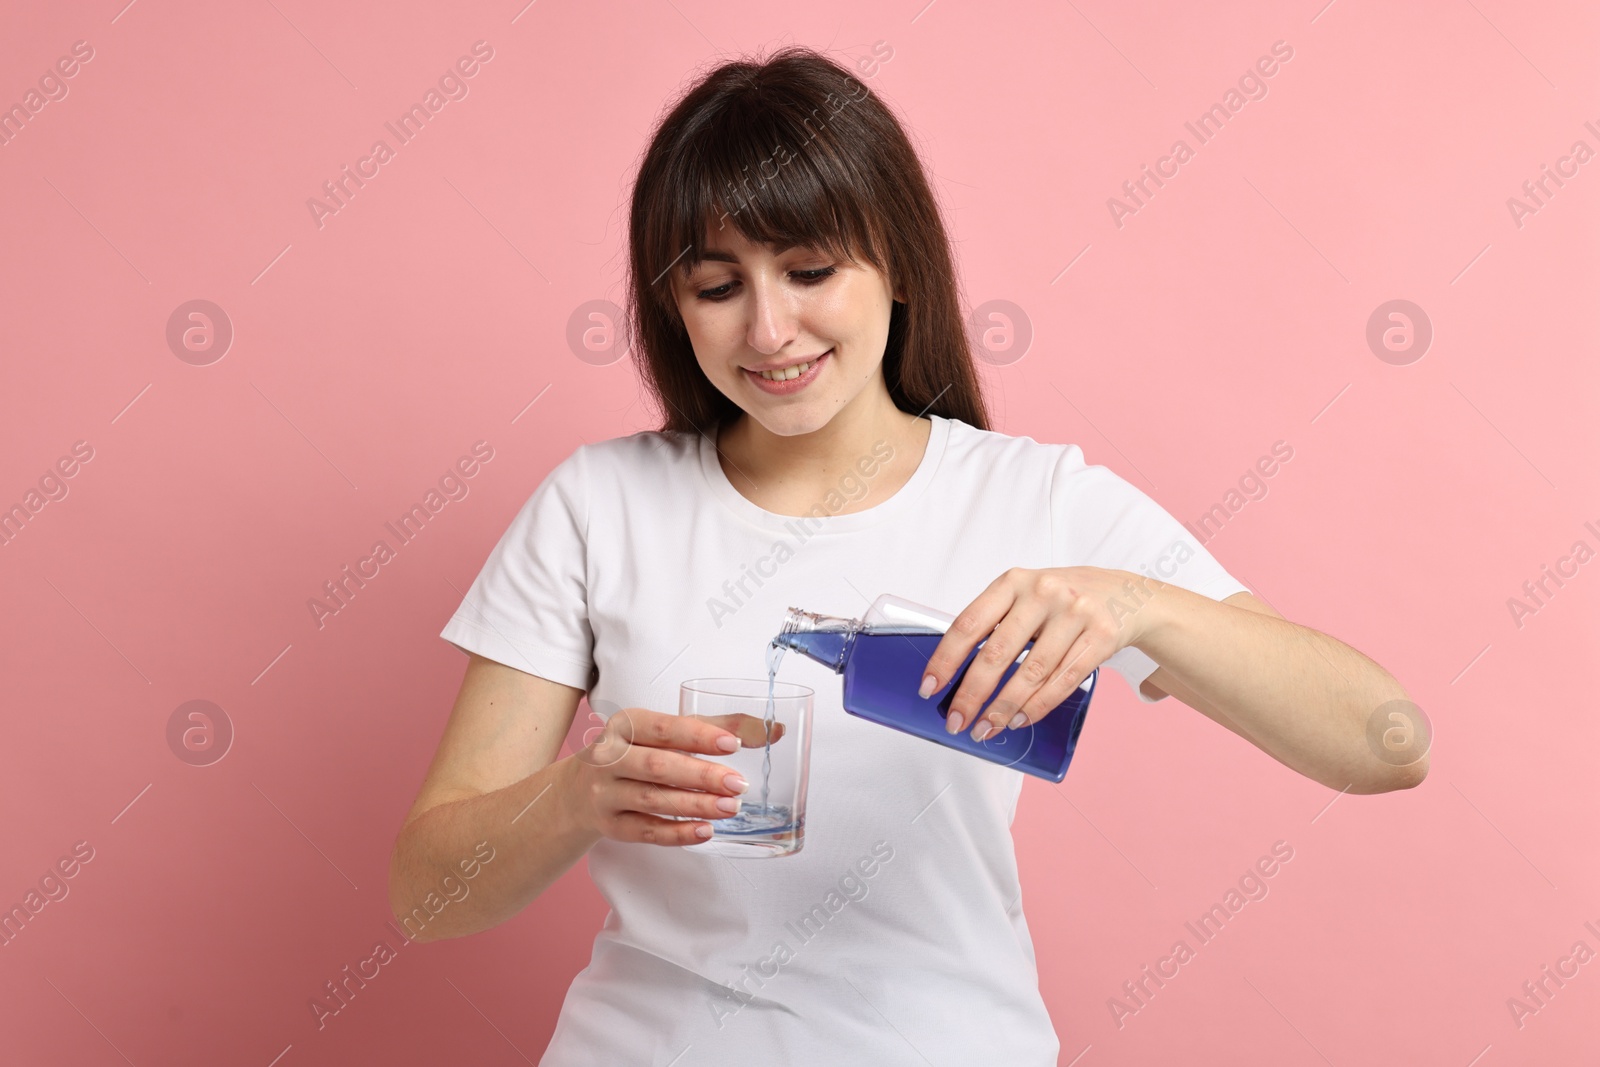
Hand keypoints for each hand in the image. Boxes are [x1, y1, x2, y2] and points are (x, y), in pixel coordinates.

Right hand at [567, 708, 783, 845]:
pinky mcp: (610, 825)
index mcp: (625, 725)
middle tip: (738, 783)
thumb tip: (772, 730)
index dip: (698, 735)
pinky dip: (678, 833)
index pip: (663, 727)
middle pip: (658, 766)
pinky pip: (646, 832)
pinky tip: (706, 831)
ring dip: (694, 805)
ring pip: (652, 800)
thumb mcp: (662, 733)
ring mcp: (606, 794)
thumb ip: (714, 727)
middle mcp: (609, 758)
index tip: (732, 744)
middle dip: (701, 775)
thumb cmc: (632, 754)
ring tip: (730, 807)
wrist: (575, 791)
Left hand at [918, 567, 1157, 740]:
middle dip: (972, 694)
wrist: (1127, 594)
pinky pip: (1063, 681)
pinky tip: (1019, 719)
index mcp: (1013, 582)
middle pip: (997, 653)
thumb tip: (957, 675)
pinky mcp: (1101, 636)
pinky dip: (1038, 706)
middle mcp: (1042, 593)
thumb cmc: (1063, 601)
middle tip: (956, 721)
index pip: (969, 623)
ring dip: (1004, 708)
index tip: (929, 687)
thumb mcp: (1026, 596)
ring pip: (1032, 673)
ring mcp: (1074, 613)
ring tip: (987, 728)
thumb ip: (997, 624)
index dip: (946, 659)